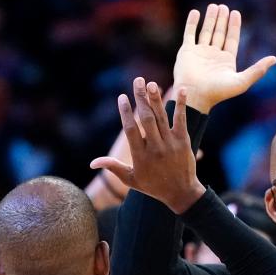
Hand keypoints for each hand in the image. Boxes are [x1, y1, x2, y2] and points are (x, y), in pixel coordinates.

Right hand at [90, 78, 204, 213]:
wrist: (181, 194)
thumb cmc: (153, 186)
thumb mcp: (131, 179)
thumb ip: (113, 167)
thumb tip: (92, 163)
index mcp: (140, 156)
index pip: (130, 130)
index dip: (125, 112)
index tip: (122, 97)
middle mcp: (155, 148)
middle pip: (146, 118)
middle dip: (141, 98)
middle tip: (137, 80)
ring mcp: (170, 144)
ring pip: (161, 117)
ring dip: (156, 99)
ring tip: (151, 83)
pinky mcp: (183, 141)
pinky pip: (181, 120)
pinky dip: (181, 104)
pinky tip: (182, 89)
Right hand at [173, 4, 275, 112]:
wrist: (194, 96)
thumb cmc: (218, 92)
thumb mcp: (241, 81)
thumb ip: (257, 70)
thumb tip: (275, 59)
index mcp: (226, 61)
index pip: (232, 39)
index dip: (234, 26)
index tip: (235, 13)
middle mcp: (213, 56)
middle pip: (219, 34)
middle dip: (222, 20)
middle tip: (223, 7)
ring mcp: (199, 53)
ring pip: (206, 32)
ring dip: (210, 19)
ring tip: (213, 6)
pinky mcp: (186, 52)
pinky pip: (189, 34)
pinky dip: (192, 23)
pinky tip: (195, 13)